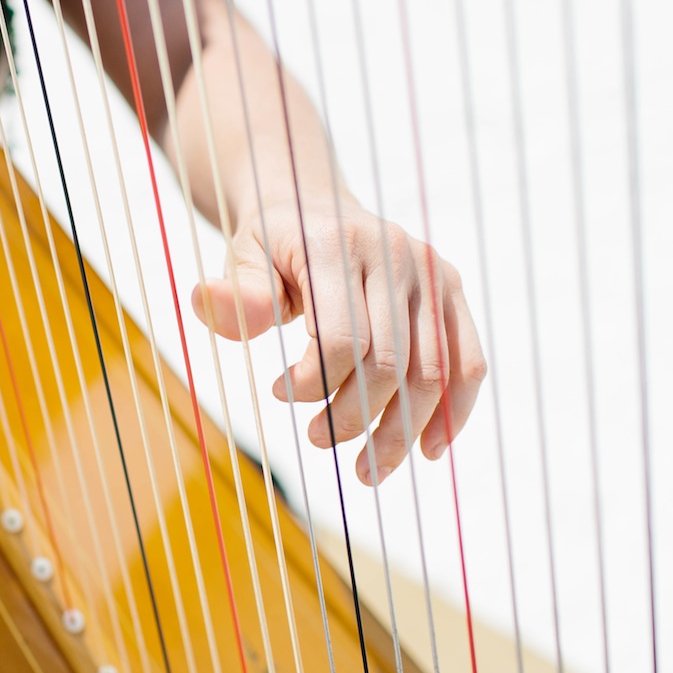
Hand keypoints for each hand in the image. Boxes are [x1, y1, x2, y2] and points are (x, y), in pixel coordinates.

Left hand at [191, 197, 485, 483]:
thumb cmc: (272, 245)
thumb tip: (206, 301)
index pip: (341, 339)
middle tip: (317, 440)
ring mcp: (430, 271)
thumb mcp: (241, 260)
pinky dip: (452, 412)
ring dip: (400, 433)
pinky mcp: (450, 288)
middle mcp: (395, 253)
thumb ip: (234, 293)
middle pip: (389, 363)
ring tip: (367, 469)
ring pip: (431, 373)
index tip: (277, 392)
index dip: (311, 384)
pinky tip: (427, 449)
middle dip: (354, 419)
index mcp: (338, 245)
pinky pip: (467, 362)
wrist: (313, 203)